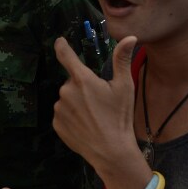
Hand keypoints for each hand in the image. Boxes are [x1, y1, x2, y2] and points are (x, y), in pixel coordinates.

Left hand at [52, 36, 139, 170]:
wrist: (111, 151)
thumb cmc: (120, 117)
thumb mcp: (124, 87)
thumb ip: (122, 59)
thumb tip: (130, 37)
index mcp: (82, 79)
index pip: (66, 55)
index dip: (61, 46)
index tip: (59, 41)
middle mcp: (66, 91)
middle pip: (72, 82)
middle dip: (83, 87)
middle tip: (99, 101)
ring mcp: (59, 109)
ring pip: (67, 98)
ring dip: (76, 102)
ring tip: (93, 116)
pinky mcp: (57, 124)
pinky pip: (63, 114)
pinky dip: (71, 116)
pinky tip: (85, 125)